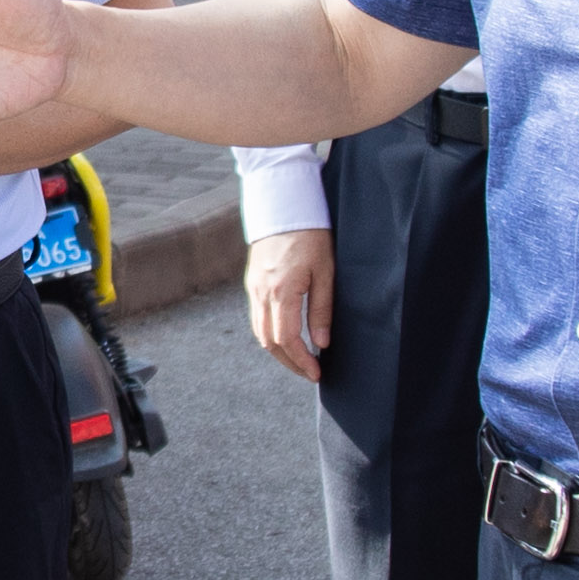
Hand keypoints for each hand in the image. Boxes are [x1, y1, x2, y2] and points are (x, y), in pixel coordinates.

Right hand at [245, 224, 332, 381]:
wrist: (285, 206)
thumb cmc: (311, 235)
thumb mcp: (326, 272)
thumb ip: (322, 309)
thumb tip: (321, 342)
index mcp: (281, 291)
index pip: (287, 339)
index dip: (301, 360)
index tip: (316, 372)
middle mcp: (262, 293)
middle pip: (269, 342)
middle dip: (289, 362)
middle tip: (309, 372)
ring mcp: (254, 288)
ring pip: (260, 332)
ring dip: (278, 351)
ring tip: (300, 359)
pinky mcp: (252, 283)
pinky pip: (257, 317)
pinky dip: (270, 333)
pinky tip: (286, 337)